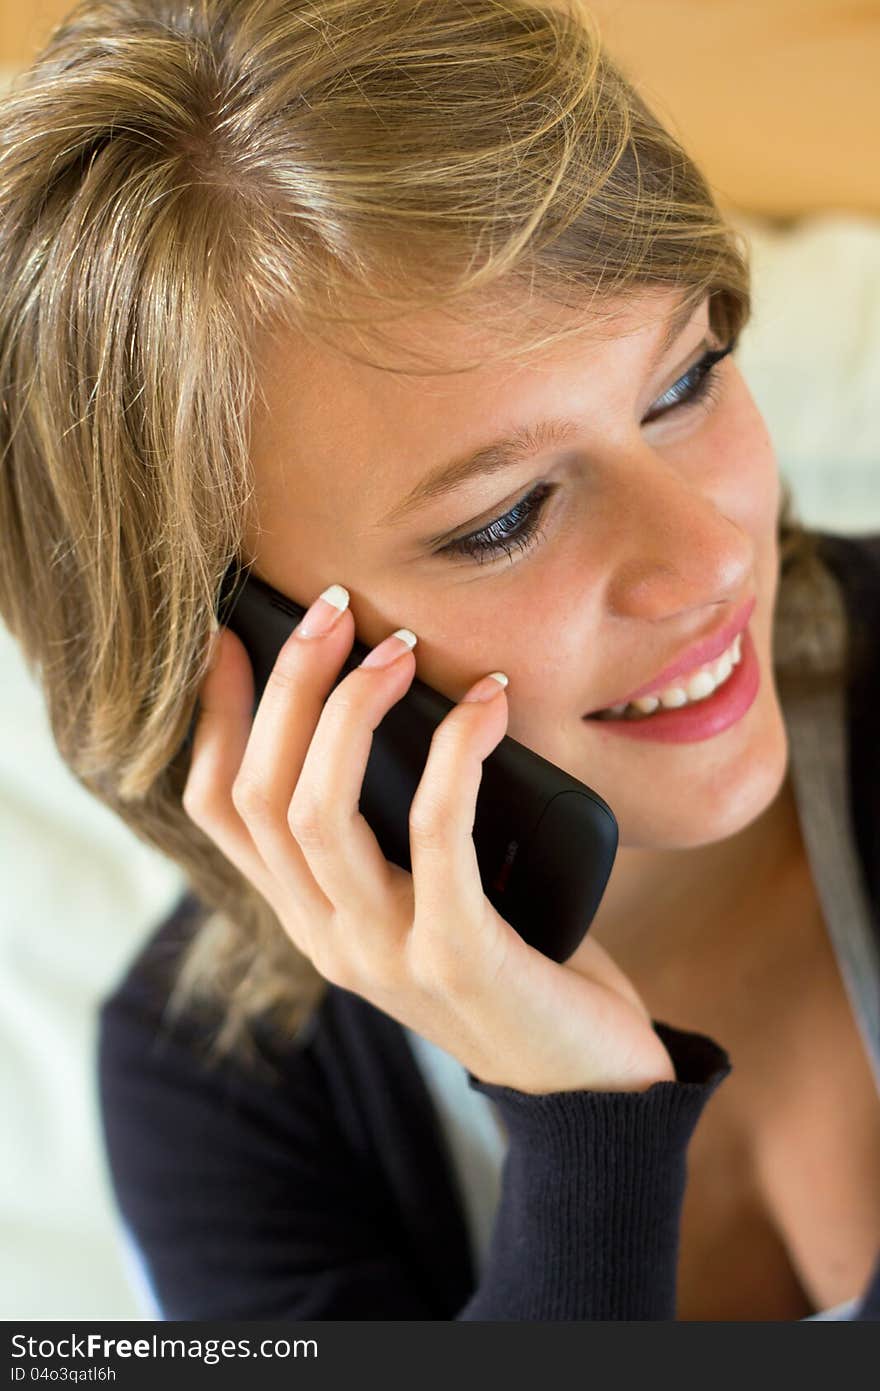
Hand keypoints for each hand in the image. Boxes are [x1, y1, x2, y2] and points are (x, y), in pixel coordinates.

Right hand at [182, 595, 675, 1094]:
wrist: (587, 1079)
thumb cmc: (516, 957)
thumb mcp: (429, 893)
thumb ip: (392, 831)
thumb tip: (389, 701)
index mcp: (310, 916)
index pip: (218, 809)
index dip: (214, 715)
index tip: (232, 633)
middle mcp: (326, 937)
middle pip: (261, 794)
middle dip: (286, 686)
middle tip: (334, 609)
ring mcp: (383, 953)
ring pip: (316, 811)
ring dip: (352, 710)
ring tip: (397, 647)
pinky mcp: (458, 956)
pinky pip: (435, 832)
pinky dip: (453, 754)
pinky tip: (486, 705)